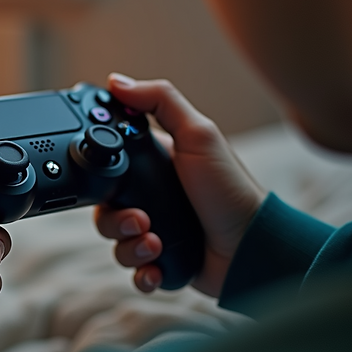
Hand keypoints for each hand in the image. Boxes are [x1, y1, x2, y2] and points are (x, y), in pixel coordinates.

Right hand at [94, 73, 265, 296]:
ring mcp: (153, 229)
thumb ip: (160, 101)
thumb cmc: (231, 189)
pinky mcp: (160, 260)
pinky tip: (156, 265)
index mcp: (153, 164)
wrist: (251, 247)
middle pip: (104, 207)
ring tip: (154, 243)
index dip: (100, 170)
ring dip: (129, 245)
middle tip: (141, 218)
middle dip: (116, 218)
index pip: (108, 164)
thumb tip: (117, 81)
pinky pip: (132, 267)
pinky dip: (140, 270)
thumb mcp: (199, 135)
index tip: (104, 176)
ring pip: (115, 240)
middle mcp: (150, 196)